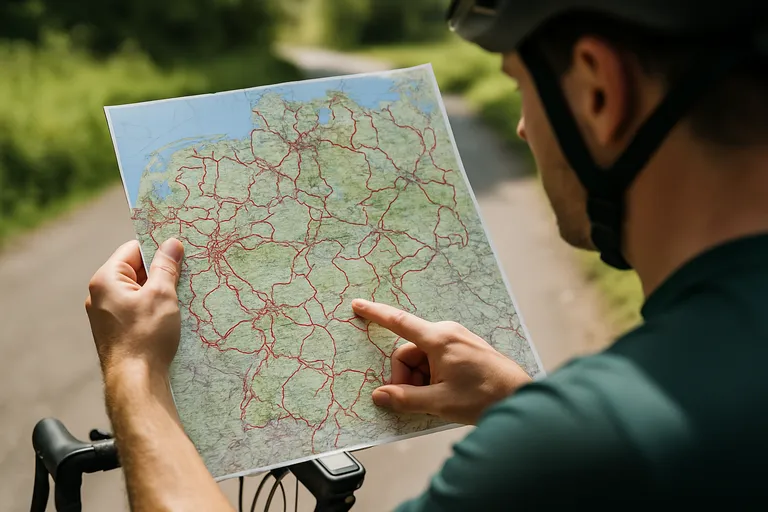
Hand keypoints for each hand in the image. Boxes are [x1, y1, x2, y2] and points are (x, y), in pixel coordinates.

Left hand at [85, 238, 184, 381]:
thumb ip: (166, 266)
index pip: (133, 250)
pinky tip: (169, 316)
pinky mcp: (114, 331)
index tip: (180, 254)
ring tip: (180, 298)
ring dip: (158, 291)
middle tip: (185, 276)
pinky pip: (134, 309)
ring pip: (136, 291)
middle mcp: (99, 295)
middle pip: (134, 270)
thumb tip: (172, 243)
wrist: (135, 382)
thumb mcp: (162, 294)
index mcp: (106, 280)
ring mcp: (105, 315)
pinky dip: (152, 307)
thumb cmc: (146, 336)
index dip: (157, 249)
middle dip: (160, 272)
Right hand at [351, 299, 531, 424]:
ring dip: (420, 379)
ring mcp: (457, 340)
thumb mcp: (439, 402)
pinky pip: (437, 359)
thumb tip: (379, 396)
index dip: (376, 314)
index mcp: (439, 339)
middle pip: (409, 351)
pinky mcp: (464, 348)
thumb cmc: (484, 397)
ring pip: (423, 357)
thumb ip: (405, 398)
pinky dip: (432, 376)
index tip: (358, 305)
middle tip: (415, 400)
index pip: (399, 322)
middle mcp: (447, 333)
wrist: (519, 398)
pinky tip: (444, 393)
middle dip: (406, 376)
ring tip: (436, 399)